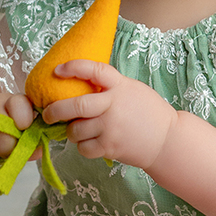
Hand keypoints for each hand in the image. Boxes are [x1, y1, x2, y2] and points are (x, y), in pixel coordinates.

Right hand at [0, 93, 34, 168]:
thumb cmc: (6, 139)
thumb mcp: (22, 140)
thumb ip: (32, 145)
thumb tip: (38, 149)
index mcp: (15, 103)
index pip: (19, 103)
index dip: (23, 118)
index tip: (23, 130)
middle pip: (2, 125)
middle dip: (6, 147)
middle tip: (7, 152)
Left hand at [42, 62, 176, 169]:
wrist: (167, 140)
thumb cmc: (148, 112)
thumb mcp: (132, 90)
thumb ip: (110, 86)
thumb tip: (80, 84)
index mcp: (120, 86)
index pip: (94, 70)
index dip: (73, 67)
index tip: (57, 70)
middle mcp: (114, 105)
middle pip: (76, 105)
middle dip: (55, 110)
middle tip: (48, 114)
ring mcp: (112, 127)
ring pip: (76, 130)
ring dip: (71, 132)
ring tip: (76, 131)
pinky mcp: (111, 147)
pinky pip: (84, 148)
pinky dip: (82, 147)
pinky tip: (89, 143)